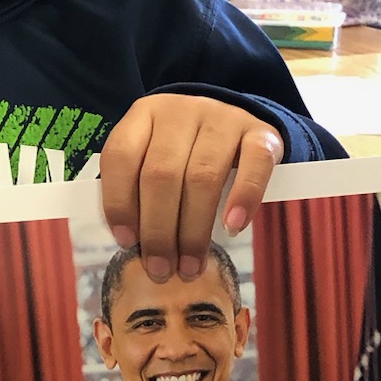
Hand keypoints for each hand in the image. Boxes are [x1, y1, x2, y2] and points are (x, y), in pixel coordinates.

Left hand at [100, 95, 282, 280]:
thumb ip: (138, 187)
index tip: (126, 242)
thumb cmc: (185, 150)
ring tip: (191, 266)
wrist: (237, 120)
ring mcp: (223, 118)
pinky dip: (243, 198)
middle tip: (160, 269)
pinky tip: (233, 228)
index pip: (121, 156)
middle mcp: (181, 111)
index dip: (119, 202)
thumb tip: (131, 243)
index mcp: (145, 114)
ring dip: (193, 230)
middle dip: (158, 230)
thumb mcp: (153, 155)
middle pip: (161, 175)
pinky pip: (254, 164)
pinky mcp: (260, 131)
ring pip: (202, 177)